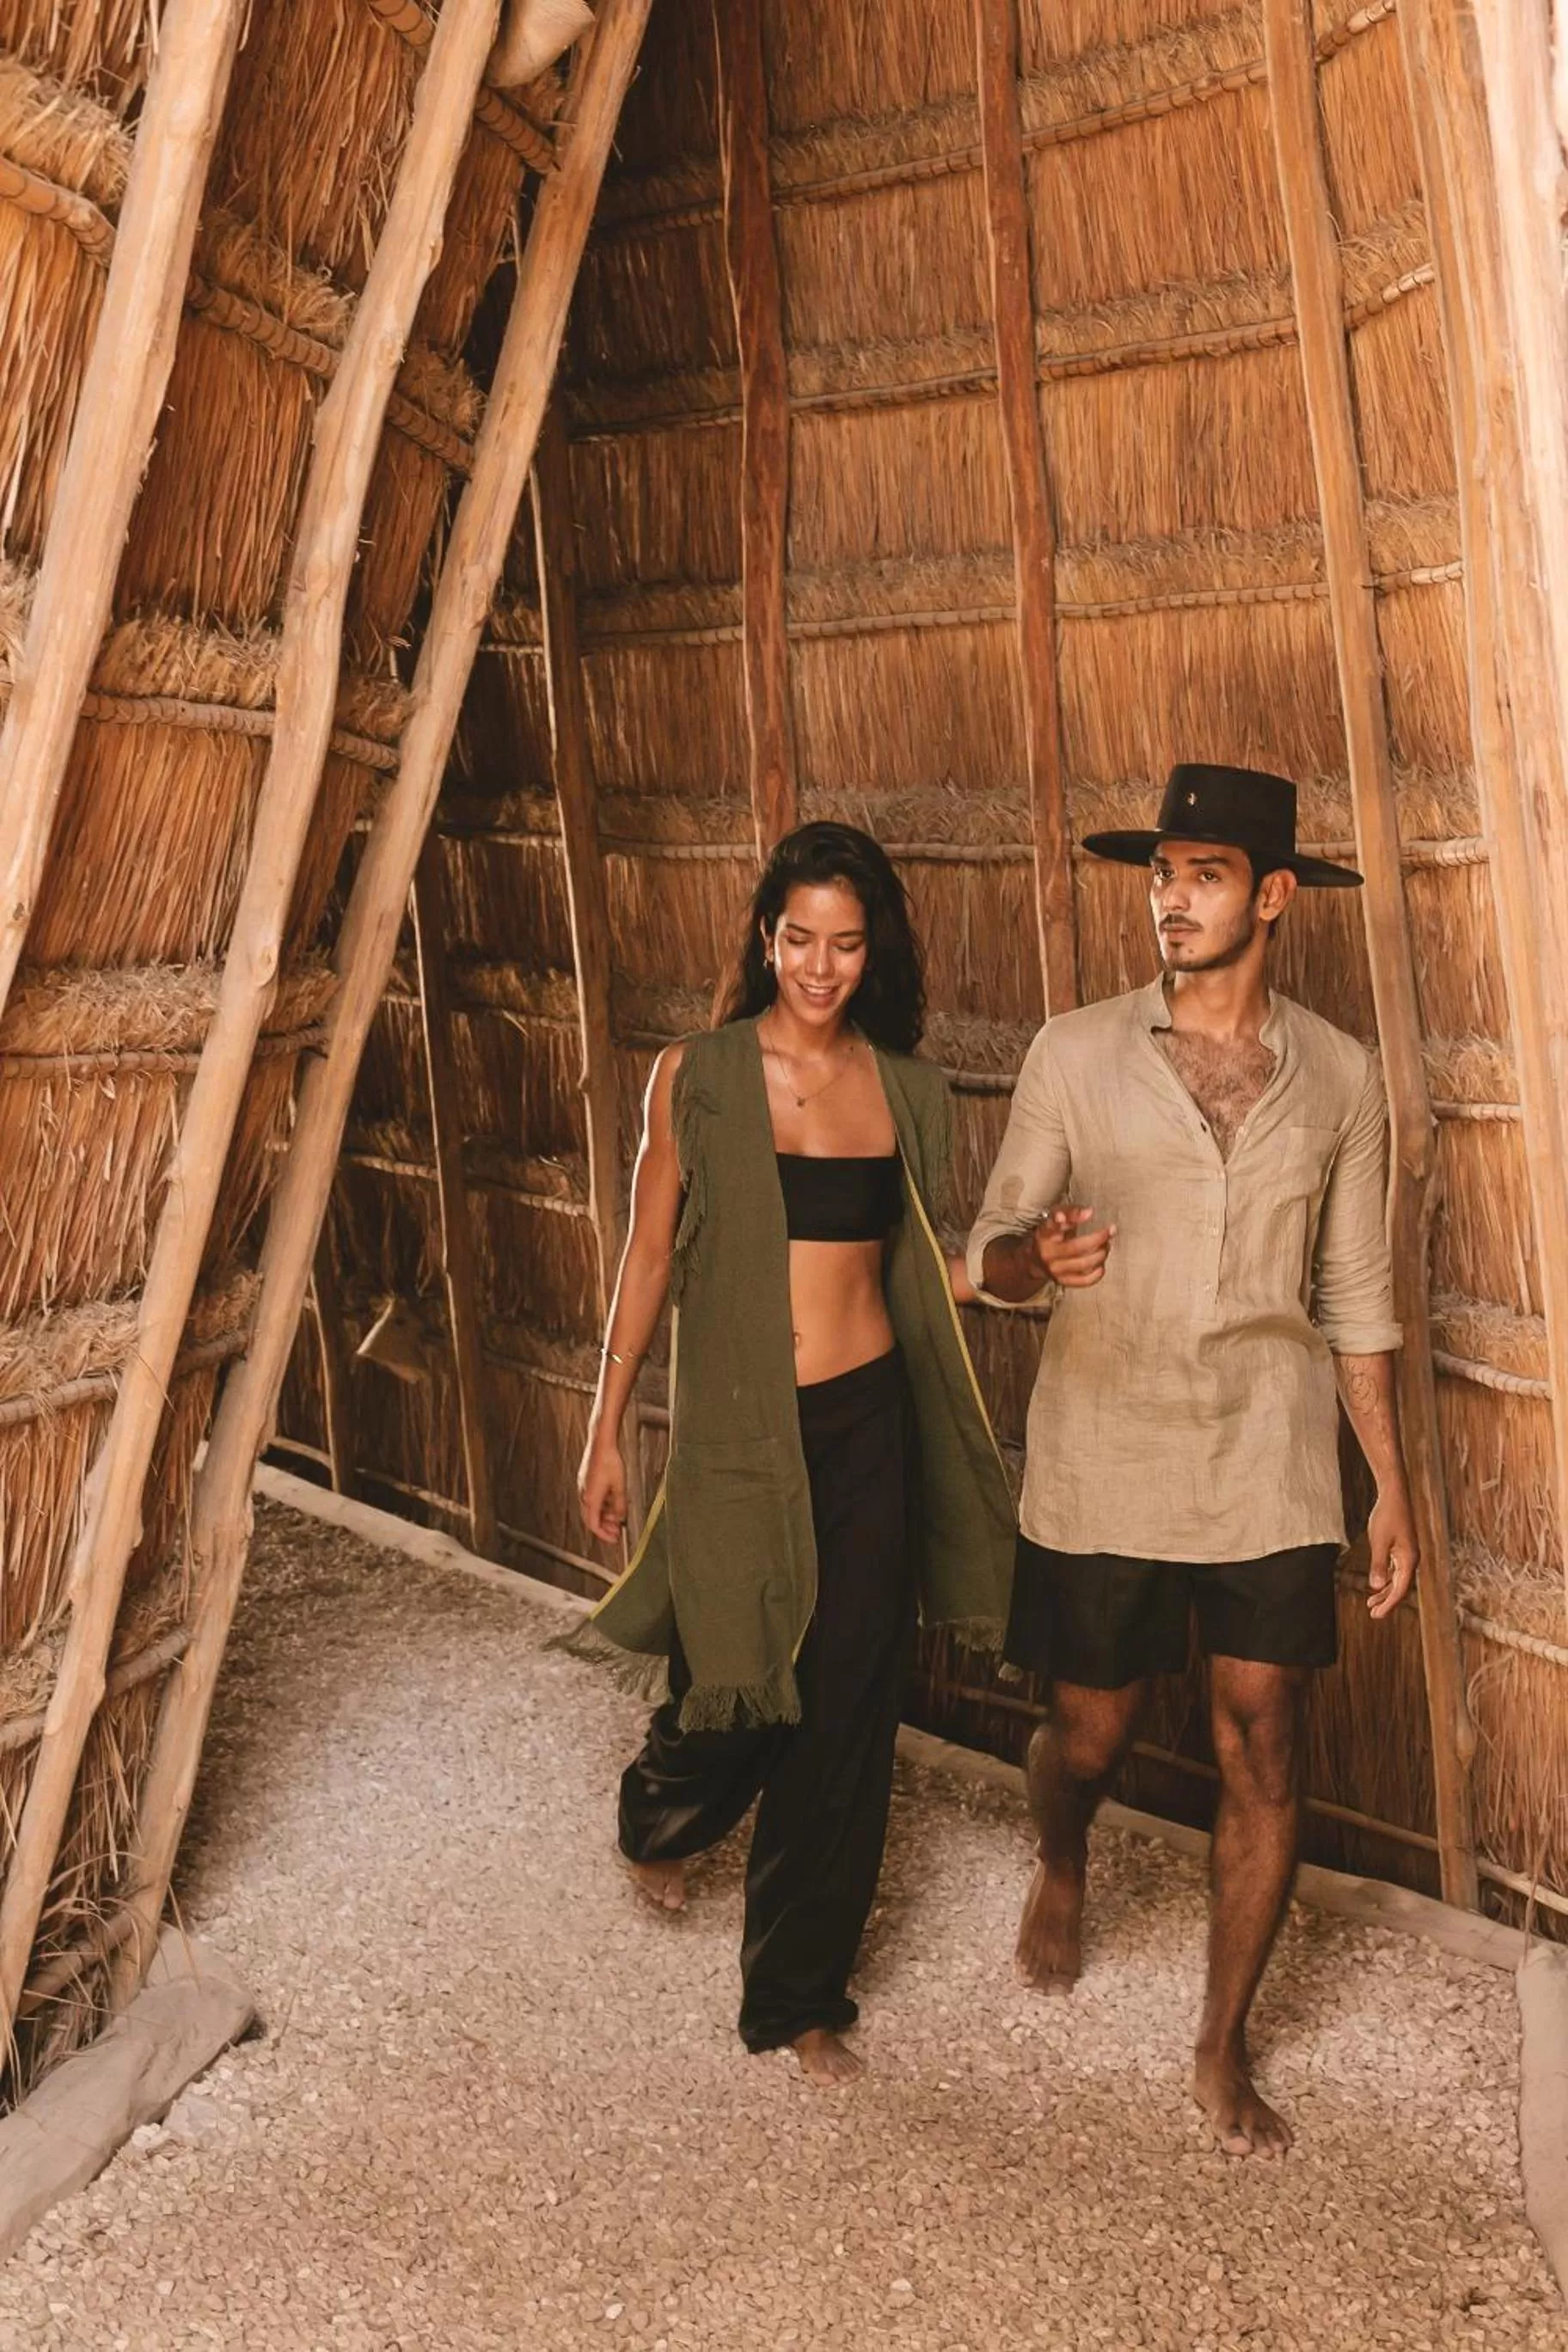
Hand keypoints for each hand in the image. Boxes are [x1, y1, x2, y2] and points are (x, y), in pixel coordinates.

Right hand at [579, 1438, 627, 1544]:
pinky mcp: (586, 1481)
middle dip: (605, 1527)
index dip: (604, 1535)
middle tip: (617, 1531)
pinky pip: (592, 1499)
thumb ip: (620, 1505)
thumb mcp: (620, 1486)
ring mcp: (583, 1487)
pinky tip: (612, 1502)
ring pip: (592, 1509)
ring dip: (604, 1515)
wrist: (601, 1442)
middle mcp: (584, 1495)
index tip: (614, 1539)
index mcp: (591, 1498)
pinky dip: (601, 1505)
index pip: (594, 1525)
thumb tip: (620, 1518)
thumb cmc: (610, 1461)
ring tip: (617, 1516)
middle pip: (591, 1518)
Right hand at [1032, 1203, 1114, 1288]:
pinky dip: (1097, 1273)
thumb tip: (1089, 1212)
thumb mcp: (1057, 1218)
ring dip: (1100, 1254)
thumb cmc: (1053, 1234)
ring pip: (1083, 1264)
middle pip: (1075, 1247)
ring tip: (1105, 1246)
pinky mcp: (1064, 1281)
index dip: (1072, 1219)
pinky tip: (1100, 1264)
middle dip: (1097, 1239)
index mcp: (1045, 1234)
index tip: (1090, 1213)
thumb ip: (1071, 1212)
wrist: (1038, 1259)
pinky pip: (1085, 1280)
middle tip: (1107, 1232)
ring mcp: (1055, 1270)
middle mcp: (1048, 1253)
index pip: (1056, 1226)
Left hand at [1366, 1486, 1418, 1618]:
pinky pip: (1395, 1570)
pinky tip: (1378, 1585)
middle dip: (1387, 1602)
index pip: (1400, 1590)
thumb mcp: (1378, 1541)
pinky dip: (1386, 1580)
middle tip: (1373, 1614)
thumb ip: (1378, 1564)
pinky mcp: (1402, 1548)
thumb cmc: (1386, 1516)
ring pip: (1397, 1580)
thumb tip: (1375, 1587)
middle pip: (1400, 1588)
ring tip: (1371, 1604)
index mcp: (1409, 1560)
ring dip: (1385, 1592)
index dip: (1388, 1605)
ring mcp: (1407, 1554)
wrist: (1394, 1495)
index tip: (1375, 1615)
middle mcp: (1411, 1560)